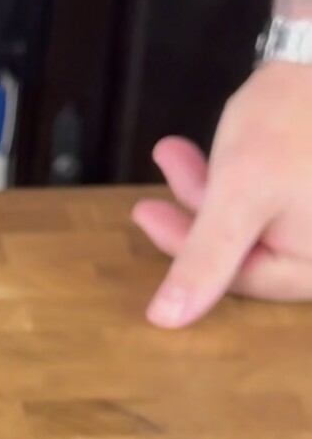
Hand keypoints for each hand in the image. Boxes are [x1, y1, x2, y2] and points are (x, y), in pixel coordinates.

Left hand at [131, 59, 311, 327]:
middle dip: (198, 216)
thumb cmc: (293, 117)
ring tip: (173, 154)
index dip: (188, 253)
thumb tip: (166, 321)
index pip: (247, 279)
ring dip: (211, 192)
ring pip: (258, 224)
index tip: (146, 215)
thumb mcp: (239, 192)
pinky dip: (237, 180)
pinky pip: (273, 202)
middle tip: (153, 190)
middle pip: (252, 253)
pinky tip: (208, 153)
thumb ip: (203, 259)